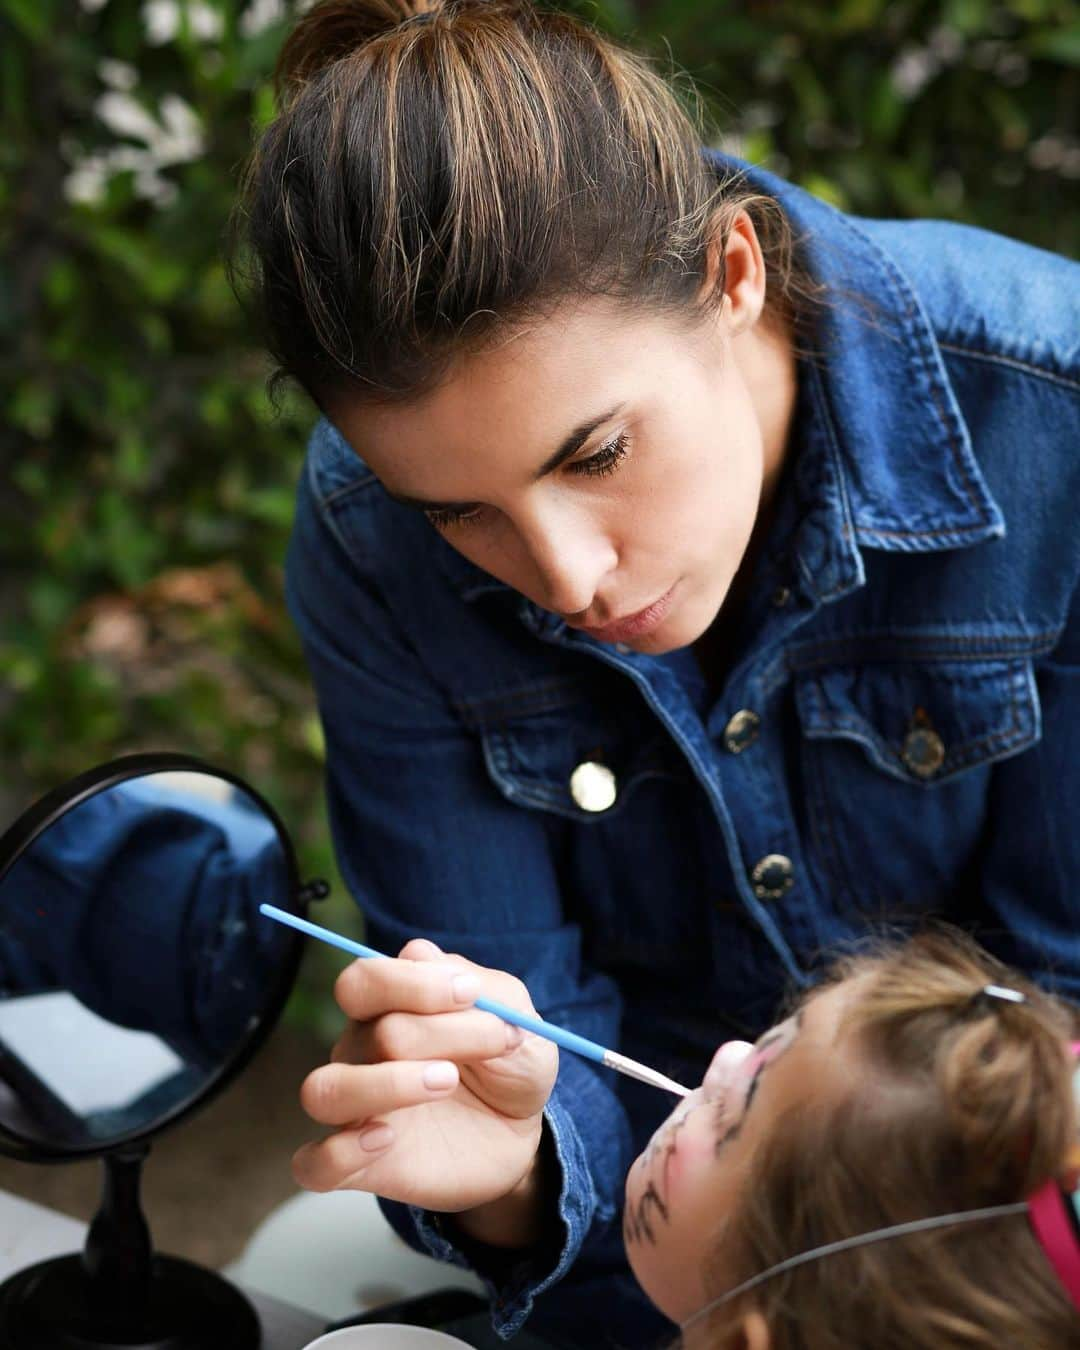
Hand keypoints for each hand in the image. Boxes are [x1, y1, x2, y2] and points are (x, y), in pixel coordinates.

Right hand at [291, 939, 558, 1216]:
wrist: (521, 1133)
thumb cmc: (509, 1063)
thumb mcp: (516, 1019)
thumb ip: (477, 988)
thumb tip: (418, 954)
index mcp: (389, 1007)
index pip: (364, 980)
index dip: (412, 982)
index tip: (471, 993)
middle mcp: (360, 1052)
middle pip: (360, 1030)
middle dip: (431, 1032)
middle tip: (488, 1042)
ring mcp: (355, 1110)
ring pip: (324, 1089)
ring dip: (386, 1083)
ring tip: (447, 1081)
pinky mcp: (359, 1165)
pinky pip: (314, 1164)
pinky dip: (340, 1151)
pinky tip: (387, 1138)